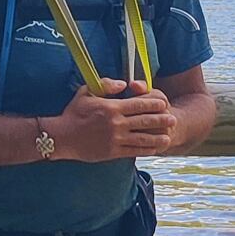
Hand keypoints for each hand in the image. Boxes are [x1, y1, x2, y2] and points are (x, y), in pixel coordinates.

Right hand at [53, 79, 176, 162]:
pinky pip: (134, 151)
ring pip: (142, 139)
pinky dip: (146, 150)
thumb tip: (124, 83)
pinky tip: (154, 149)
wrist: (61, 137)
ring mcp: (115, 139)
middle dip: (161, 120)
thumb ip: (106, 84)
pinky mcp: (112, 152)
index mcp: (111, 107)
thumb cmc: (73, 113)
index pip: (138, 104)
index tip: (163, 103)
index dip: (153, 104)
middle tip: (173, 120)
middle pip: (145, 121)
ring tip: (168, 137)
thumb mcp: (86, 92)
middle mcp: (116, 123)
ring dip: (157, 138)